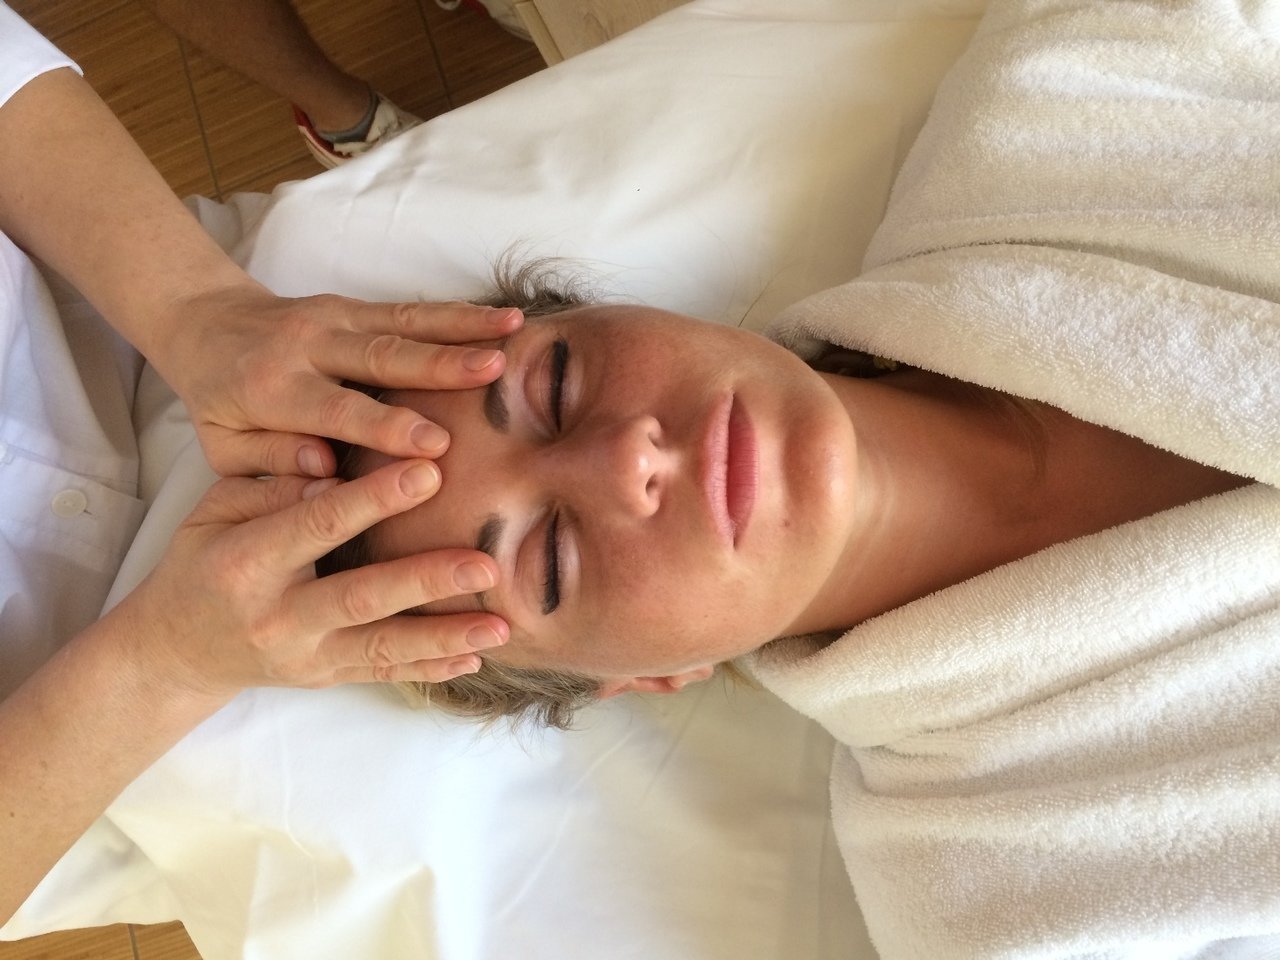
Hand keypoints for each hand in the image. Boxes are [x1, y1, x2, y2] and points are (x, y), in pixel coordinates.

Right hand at [113, 458, 507, 701]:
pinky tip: (476, 656)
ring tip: (501, 626)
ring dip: (445, 637)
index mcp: (247, 564)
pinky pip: (384, 673)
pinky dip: (432, 668)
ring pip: (383, 647)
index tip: (429, 471)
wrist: (174, 649)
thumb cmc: (200, 563)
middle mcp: (278, 617)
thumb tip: (329, 466)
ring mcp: (305, 655)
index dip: (374, 500)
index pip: (318, 527)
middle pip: (361, 597)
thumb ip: (268, 488)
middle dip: (426, 580)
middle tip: (485, 564)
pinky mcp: (325, 677)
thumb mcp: (212, 513)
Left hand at [150, 282, 522, 476]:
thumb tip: (324, 470)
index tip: (436, 446)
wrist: (205, 324)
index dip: (385, 426)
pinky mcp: (357, 306)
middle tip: (491, 373)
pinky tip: (505, 320)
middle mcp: (307, 345)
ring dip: (464, 327)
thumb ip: (271, 462)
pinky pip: (414, 311)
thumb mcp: (224, 447)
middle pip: (382, 355)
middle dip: (440, 365)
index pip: (336, 409)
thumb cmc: (222, 404)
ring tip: (513, 332)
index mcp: (271, 389)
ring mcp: (335, 318)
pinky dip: (460, 314)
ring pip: (406, 323)